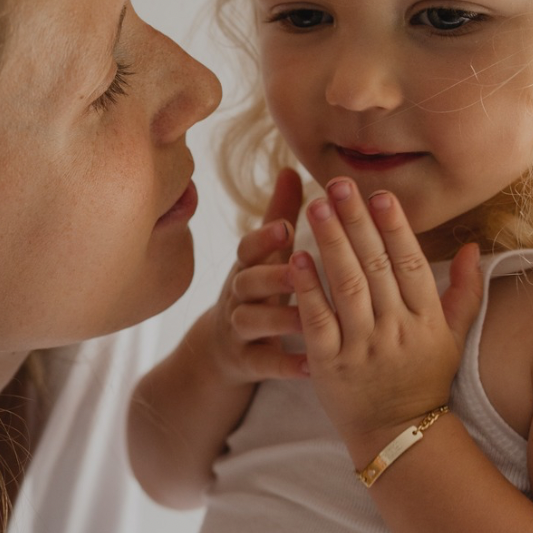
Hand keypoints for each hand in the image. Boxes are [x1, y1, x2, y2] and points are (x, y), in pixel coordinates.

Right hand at [206, 167, 307, 384]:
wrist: (221, 350)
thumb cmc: (258, 290)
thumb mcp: (265, 255)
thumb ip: (278, 214)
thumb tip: (290, 166)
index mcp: (247, 266)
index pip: (248, 247)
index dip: (264, 237)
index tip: (286, 226)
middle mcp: (237, 295)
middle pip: (247, 282)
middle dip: (271, 275)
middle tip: (301, 271)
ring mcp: (237, 329)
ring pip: (251, 322)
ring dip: (279, 319)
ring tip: (309, 320)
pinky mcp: (244, 362)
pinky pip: (263, 364)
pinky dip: (286, 365)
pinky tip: (311, 366)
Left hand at [289, 178, 482, 462]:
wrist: (399, 435)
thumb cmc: (424, 380)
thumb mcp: (453, 337)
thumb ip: (465, 291)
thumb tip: (471, 246)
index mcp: (426, 320)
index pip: (409, 263)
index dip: (394, 226)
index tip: (379, 193)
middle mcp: (396, 330)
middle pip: (375, 266)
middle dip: (355, 221)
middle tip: (337, 183)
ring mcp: (362, 347)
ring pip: (346, 285)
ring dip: (330, 242)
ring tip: (315, 206)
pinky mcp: (330, 364)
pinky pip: (318, 320)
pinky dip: (307, 288)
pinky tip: (295, 257)